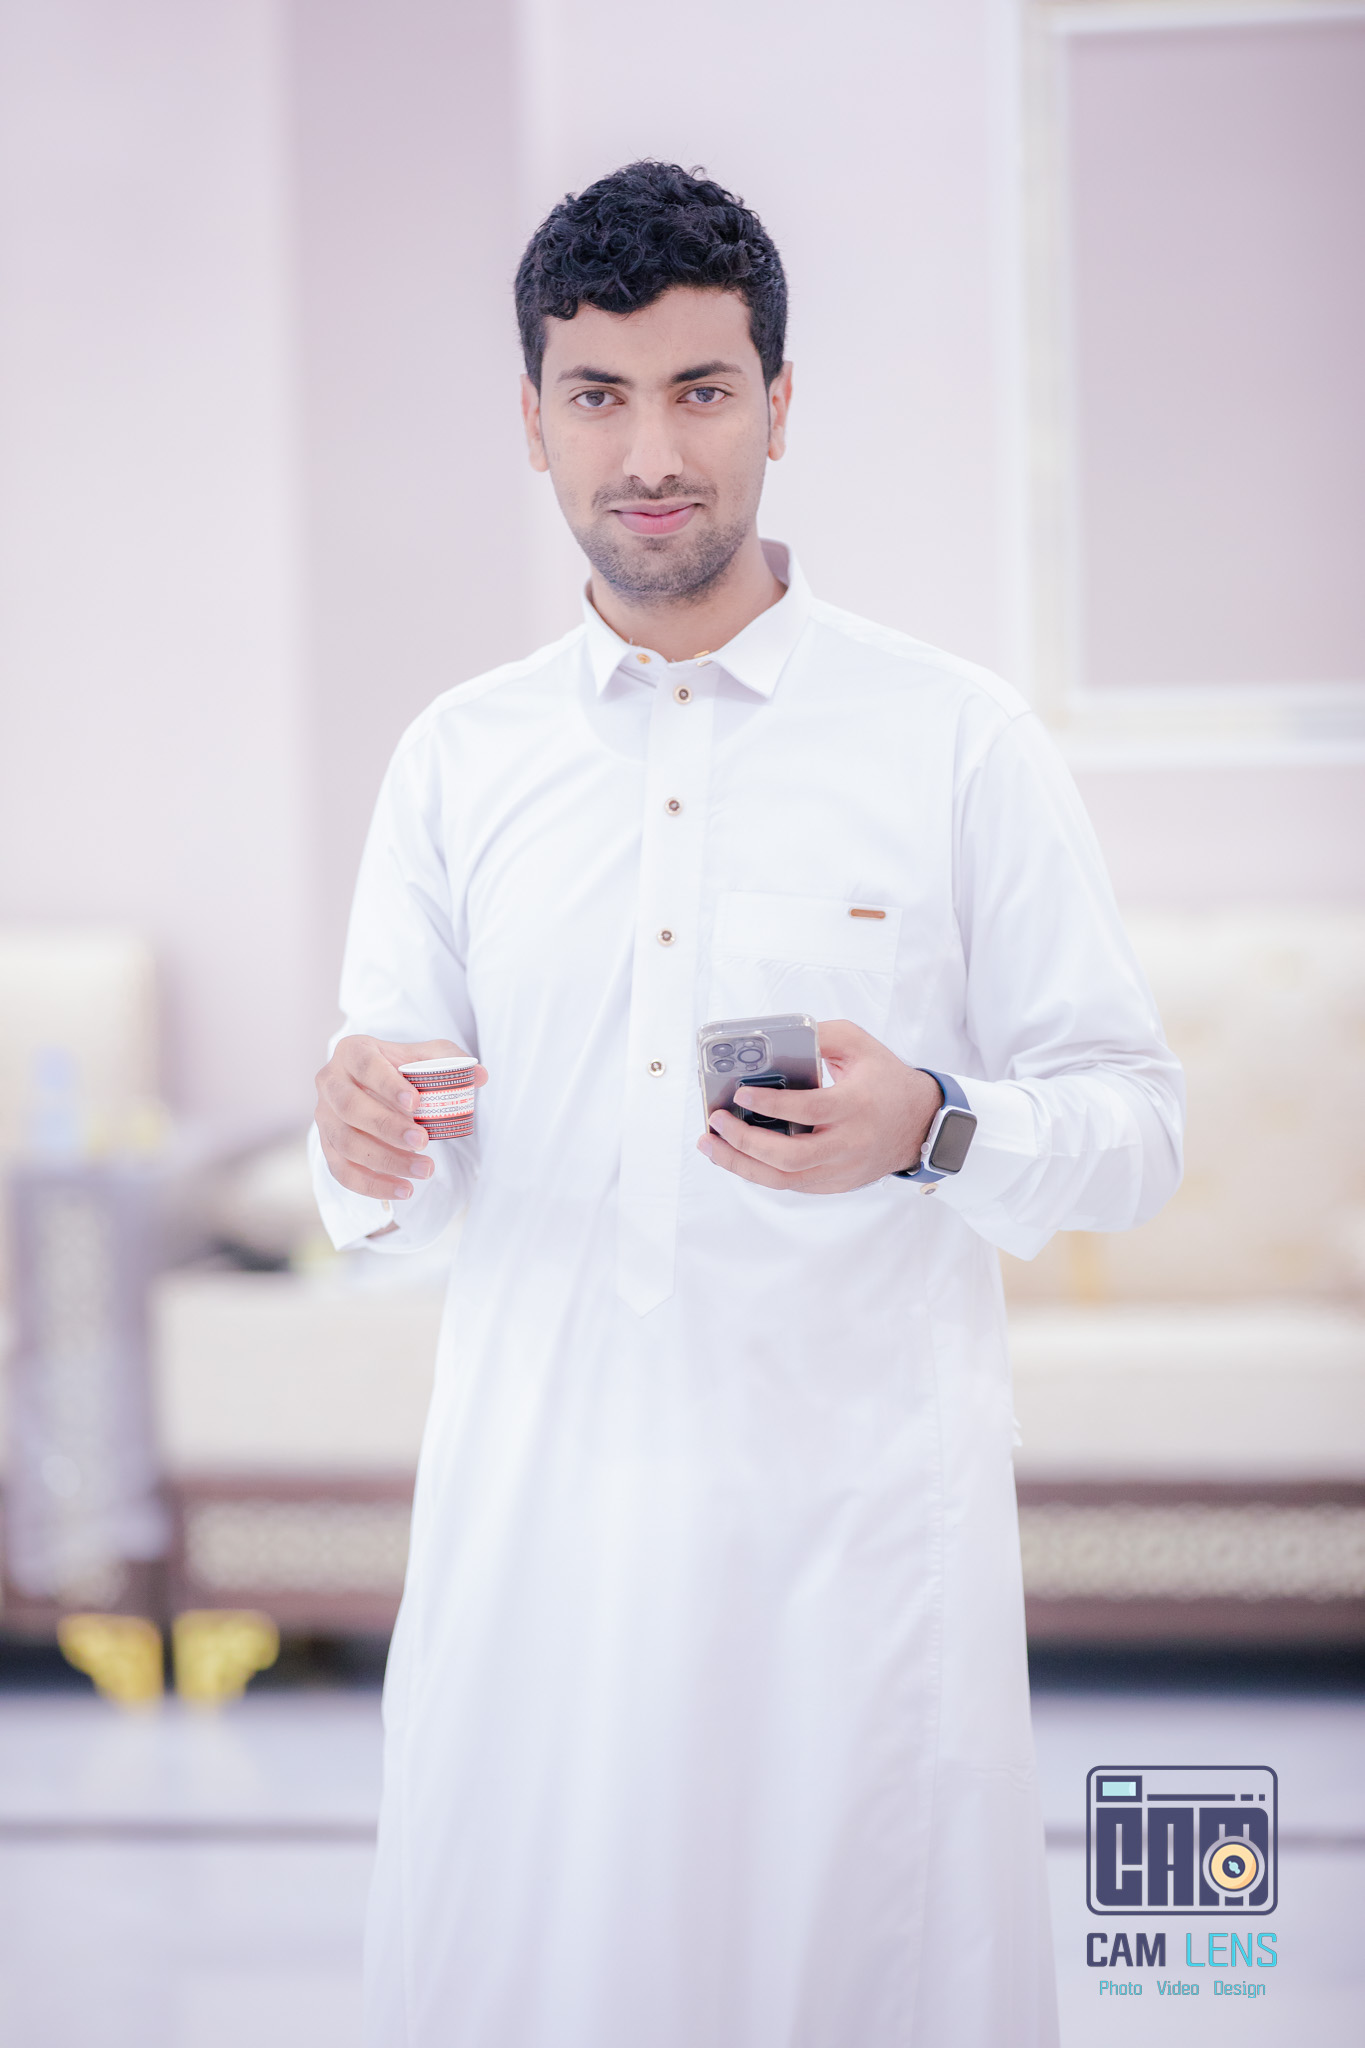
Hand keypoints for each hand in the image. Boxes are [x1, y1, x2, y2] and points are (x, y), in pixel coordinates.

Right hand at [314, 1036, 487, 1200]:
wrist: (376, 1085)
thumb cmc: (403, 1068)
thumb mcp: (427, 1056)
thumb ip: (452, 1062)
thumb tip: (479, 1075)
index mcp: (352, 1052)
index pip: (365, 1065)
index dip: (388, 1085)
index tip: (416, 1103)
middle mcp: (330, 1082)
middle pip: (349, 1107)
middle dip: (386, 1127)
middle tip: (423, 1141)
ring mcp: (324, 1117)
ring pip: (345, 1143)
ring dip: (385, 1161)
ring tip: (424, 1169)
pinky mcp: (327, 1146)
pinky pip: (342, 1171)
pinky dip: (371, 1185)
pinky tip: (404, 1190)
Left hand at [697, 1019, 941, 1194]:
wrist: (922, 1124)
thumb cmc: (886, 1080)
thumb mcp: (860, 1045)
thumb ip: (822, 1034)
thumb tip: (776, 1038)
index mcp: (856, 1106)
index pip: (809, 1110)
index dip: (772, 1104)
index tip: (741, 1093)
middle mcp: (849, 1144)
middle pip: (789, 1157)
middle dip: (744, 1142)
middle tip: (716, 1122)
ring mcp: (842, 1170)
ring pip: (784, 1180)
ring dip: (741, 1164)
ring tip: (710, 1145)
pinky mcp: (836, 1184)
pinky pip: (790, 1184)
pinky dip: (759, 1170)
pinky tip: (735, 1154)